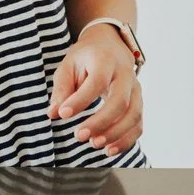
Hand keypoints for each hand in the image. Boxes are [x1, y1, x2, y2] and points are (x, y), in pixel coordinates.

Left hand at [47, 24, 142, 155]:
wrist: (110, 45)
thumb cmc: (86, 57)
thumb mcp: (69, 64)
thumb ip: (62, 88)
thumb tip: (54, 113)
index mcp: (105, 60)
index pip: (97, 82)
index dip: (80, 100)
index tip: (63, 115)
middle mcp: (125, 74)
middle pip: (120, 102)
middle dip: (101, 122)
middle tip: (79, 136)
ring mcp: (135, 89)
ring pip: (133, 115)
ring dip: (115, 134)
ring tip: (93, 144)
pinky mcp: (139, 102)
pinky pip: (138, 125)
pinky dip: (126, 140)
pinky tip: (109, 149)